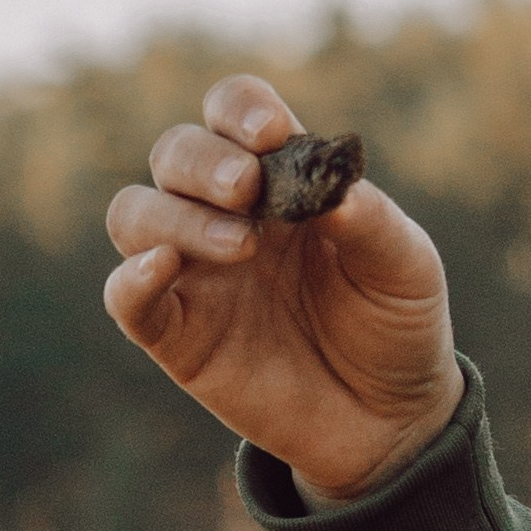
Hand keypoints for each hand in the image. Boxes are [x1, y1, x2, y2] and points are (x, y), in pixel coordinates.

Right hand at [103, 72, 463, 498]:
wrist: (385, 419)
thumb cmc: (395, 326)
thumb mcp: (405, 266)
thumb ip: (372, 222)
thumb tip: (334, 189)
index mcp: (278, 179)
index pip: (232, 113)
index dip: (240, 111)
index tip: (272, 135)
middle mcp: (225, 215)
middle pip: (175, 153)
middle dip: (204, 162)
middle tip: (248, 191)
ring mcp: (195, 275)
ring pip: (134, 214)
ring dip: (175, 214)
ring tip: (240, 246)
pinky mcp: (177, 336)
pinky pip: (125, 298)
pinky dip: (130, 279)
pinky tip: (161, 269)